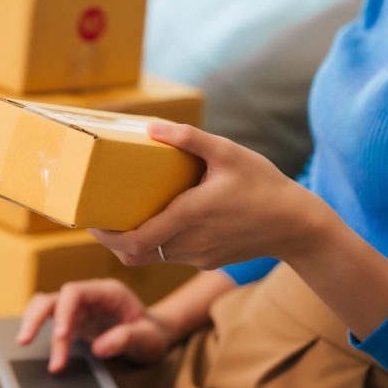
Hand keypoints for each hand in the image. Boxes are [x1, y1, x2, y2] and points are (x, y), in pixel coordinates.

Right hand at [17, 278, 172, 372]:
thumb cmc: (152, 333)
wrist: (155, 335)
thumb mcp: (148, 338)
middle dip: (37, 316)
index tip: (60, 336)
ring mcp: (80, 309)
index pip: (74, 293)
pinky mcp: (74, 322)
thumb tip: (99, 348)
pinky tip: (37, 346)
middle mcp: (90, 296)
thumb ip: (126, 339)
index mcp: (107, 292)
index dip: (63, 312)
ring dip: (34, 322)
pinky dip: (40, 330)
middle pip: (55, 297)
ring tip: (24, 343)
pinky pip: (50, 320)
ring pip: (47, 306)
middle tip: (25, 340)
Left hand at [88, 121, 315, 270]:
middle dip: (111, 240)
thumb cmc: (264, 184)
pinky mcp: (208, 261)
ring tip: (125, 216)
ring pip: (153, 257)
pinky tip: (163, 219)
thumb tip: (152, 126)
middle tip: (98, 220)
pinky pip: (174, 256)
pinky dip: (159, 243)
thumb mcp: (228, 153)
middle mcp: (190, 242)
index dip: (105, 236)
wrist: (298, 226)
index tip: (89, 221)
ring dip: (134, 242)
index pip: (134, 241)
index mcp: (189, 215)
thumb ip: (189, 138)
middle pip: (135, 254)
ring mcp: (199, 256)